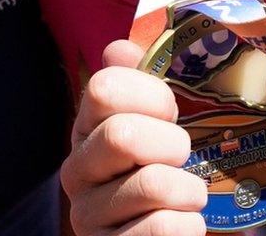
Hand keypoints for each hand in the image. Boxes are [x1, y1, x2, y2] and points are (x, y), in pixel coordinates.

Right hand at [63, 40, 207, 235]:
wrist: (164, 233)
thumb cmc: (165, 170)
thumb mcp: (157, 123)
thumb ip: (141, 82)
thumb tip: (119, 47)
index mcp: (87, 129)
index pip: (105, 88)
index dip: (152, 95)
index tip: (170, 112)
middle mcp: (77, 170)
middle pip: (123, 135)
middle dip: (172, 143)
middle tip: (183, 158)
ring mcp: (87, 214)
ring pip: (152, 185)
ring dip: (189, 190)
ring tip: (189, 195)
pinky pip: (162, 227)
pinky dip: (188, 225)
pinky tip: (183, 223)